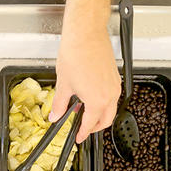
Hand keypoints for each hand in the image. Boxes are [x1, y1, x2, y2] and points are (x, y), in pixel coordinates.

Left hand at [51, 27, 120, 143]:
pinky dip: (103, 101)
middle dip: (95, 127)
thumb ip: (59, 104)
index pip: (90, 124)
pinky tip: (90, 95)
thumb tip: (55, 115)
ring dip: (99, 113)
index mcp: (97, 100)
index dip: (83, 133)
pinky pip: (112, 95)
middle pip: (106, 120)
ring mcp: (114, 85)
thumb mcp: (63, 84)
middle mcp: (110, 94)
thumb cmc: (76, 54)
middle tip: (83, 127)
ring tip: (83, 109)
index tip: (79, 137)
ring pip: (111, 108)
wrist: (86, 34)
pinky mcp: (115, 76)